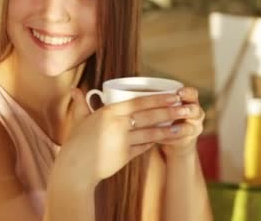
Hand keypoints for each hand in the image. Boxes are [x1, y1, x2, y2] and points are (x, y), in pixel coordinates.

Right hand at [52, 88, 190, 189]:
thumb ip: (82, 105)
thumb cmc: (76, 143)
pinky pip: (144, 147)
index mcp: (109, 112)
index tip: (174, 96)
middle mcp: (118, 124)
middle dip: (170, 112)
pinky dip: (155, 142)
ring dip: (169, 129)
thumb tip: (75, 90)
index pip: (139, 102)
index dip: (158, 99)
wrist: (74, 169)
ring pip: (151, 133)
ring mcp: (122, 141)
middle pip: (149, 116)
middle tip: (186, 109)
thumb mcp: (79, 121)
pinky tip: (165, 139)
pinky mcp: (125, 156)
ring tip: (184, 126)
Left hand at [157, 87, 205, 157]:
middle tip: (180, 110)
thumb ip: (153, 99)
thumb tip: (129, 92)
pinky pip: (181, 141)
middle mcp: (195, 114)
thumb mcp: (161, 105)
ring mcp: (194, 129)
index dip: (187, 93)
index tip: (178, 92)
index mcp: (190, 101)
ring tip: (167, 128)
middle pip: (195, 110)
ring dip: (179, 128)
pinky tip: (156, 139)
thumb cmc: (163, 115)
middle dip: (188, 110)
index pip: (193, 94)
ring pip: (190, 128)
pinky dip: (169, 139)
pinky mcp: (188, 141)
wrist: (174, 139)